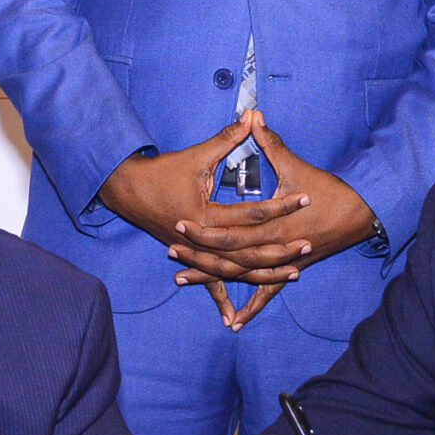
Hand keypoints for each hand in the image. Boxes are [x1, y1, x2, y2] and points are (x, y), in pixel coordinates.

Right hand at [100, 115, 308, 281]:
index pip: (253, 211)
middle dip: (280, 248)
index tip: (305, 197)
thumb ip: (228, 138)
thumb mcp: (197, 156)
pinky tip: (235, 320)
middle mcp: (202, 239)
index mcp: (206, 214)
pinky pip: (211, 283)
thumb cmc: (162, 171)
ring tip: (293, 272)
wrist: (127, 190)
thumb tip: (252, 115)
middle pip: (248, 250)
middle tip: (308, 244)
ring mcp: (195, 253)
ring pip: (235, 270)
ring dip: (264, 274)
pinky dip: (222, 299)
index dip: (281, 204)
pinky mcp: (190, 258)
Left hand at [167, 116, 375, 301]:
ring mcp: (283, 262)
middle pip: (229, 255)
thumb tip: (253, 116)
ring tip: (181, 278)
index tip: (179, 222)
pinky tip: (233, 322)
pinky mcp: (291, 270)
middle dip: (198, 252)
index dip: (203, 227)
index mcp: (273, 224)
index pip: (230, 229)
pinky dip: (251, 307)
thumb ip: (270, 143)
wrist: (362, 213)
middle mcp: (275, 247)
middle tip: (171, 248)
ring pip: (241, 275)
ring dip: (212, 277)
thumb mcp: (296, 166)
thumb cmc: (330, 190)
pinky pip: (266, 291)